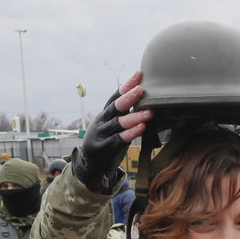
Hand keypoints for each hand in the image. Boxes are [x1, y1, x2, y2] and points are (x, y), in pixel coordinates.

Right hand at [73, 71, 153, 193]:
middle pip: (115, 107)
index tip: (138, 74)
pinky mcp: (104, 148)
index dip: (126, 86)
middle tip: (141, 89)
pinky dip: (130, 133)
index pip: (115, 97)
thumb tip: (144, 101)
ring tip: (149, 113)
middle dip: (128, 97)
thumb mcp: (113, 126)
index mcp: (105, 114)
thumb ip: (125, 115)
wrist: (90, 164)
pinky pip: (118, 139)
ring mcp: (102, 134)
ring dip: (134, 117)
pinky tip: (141, 128)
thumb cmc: (107, 141)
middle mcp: (102, 121)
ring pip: (118, 123)